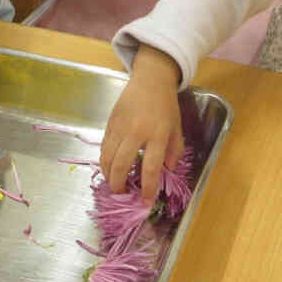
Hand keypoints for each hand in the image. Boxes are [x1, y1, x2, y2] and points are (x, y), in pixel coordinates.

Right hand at [101, 45, 184, 205]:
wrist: (150, 80)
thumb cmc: (166, 105)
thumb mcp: (177, 128)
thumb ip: (174, 151)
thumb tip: (167, 171)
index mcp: (157, 134)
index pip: (150, 167)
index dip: (147, 187)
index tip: (145, 201)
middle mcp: (137, 131)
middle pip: (122, 164)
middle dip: (119, 185)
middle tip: (122, 195)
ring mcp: (121, 126)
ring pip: (108, 157)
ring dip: (108, 175)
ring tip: (113, 184)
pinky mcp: (110, 122)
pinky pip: (104, 147)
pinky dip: (104, 161)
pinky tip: (109, 168)